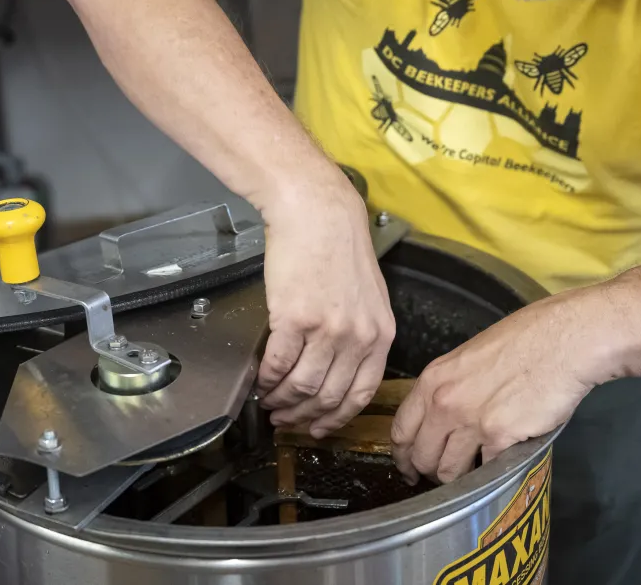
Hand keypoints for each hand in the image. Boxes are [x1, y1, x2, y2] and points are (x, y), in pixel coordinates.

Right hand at [255, 180, 395, 436]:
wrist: (317, 213)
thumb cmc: (338, 245)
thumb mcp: (368, 294)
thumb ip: (361, 331)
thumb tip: (341, 365)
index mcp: (380, 333)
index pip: (362, 392)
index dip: (337, 417)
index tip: (320, 426)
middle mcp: (358, 337)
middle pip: (330, 396)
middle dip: (304, 416)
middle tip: (285, 420)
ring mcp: (327, 330)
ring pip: (303, 386)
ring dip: (282, 401)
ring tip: (269, 403)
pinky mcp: (295, 319)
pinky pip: (278, 364)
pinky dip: (266, 380)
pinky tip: (260, 381)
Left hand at [390, 295, 597, 483]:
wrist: (563, 340)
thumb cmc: (524, 340)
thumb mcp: (469, 357)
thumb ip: (450, 387)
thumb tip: (444, 414)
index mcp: (433, 380)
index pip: (401, 429)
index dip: (402, 455)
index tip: (409, 467)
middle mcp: (444, 403)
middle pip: (420, 457)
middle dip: (429, 472)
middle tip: (443, 477)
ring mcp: (471, 423)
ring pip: (448, 472)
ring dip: (459, 480)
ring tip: (472, 475)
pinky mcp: (501, 438)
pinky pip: (485, 472)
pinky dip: (490, 475)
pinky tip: (498, 466)